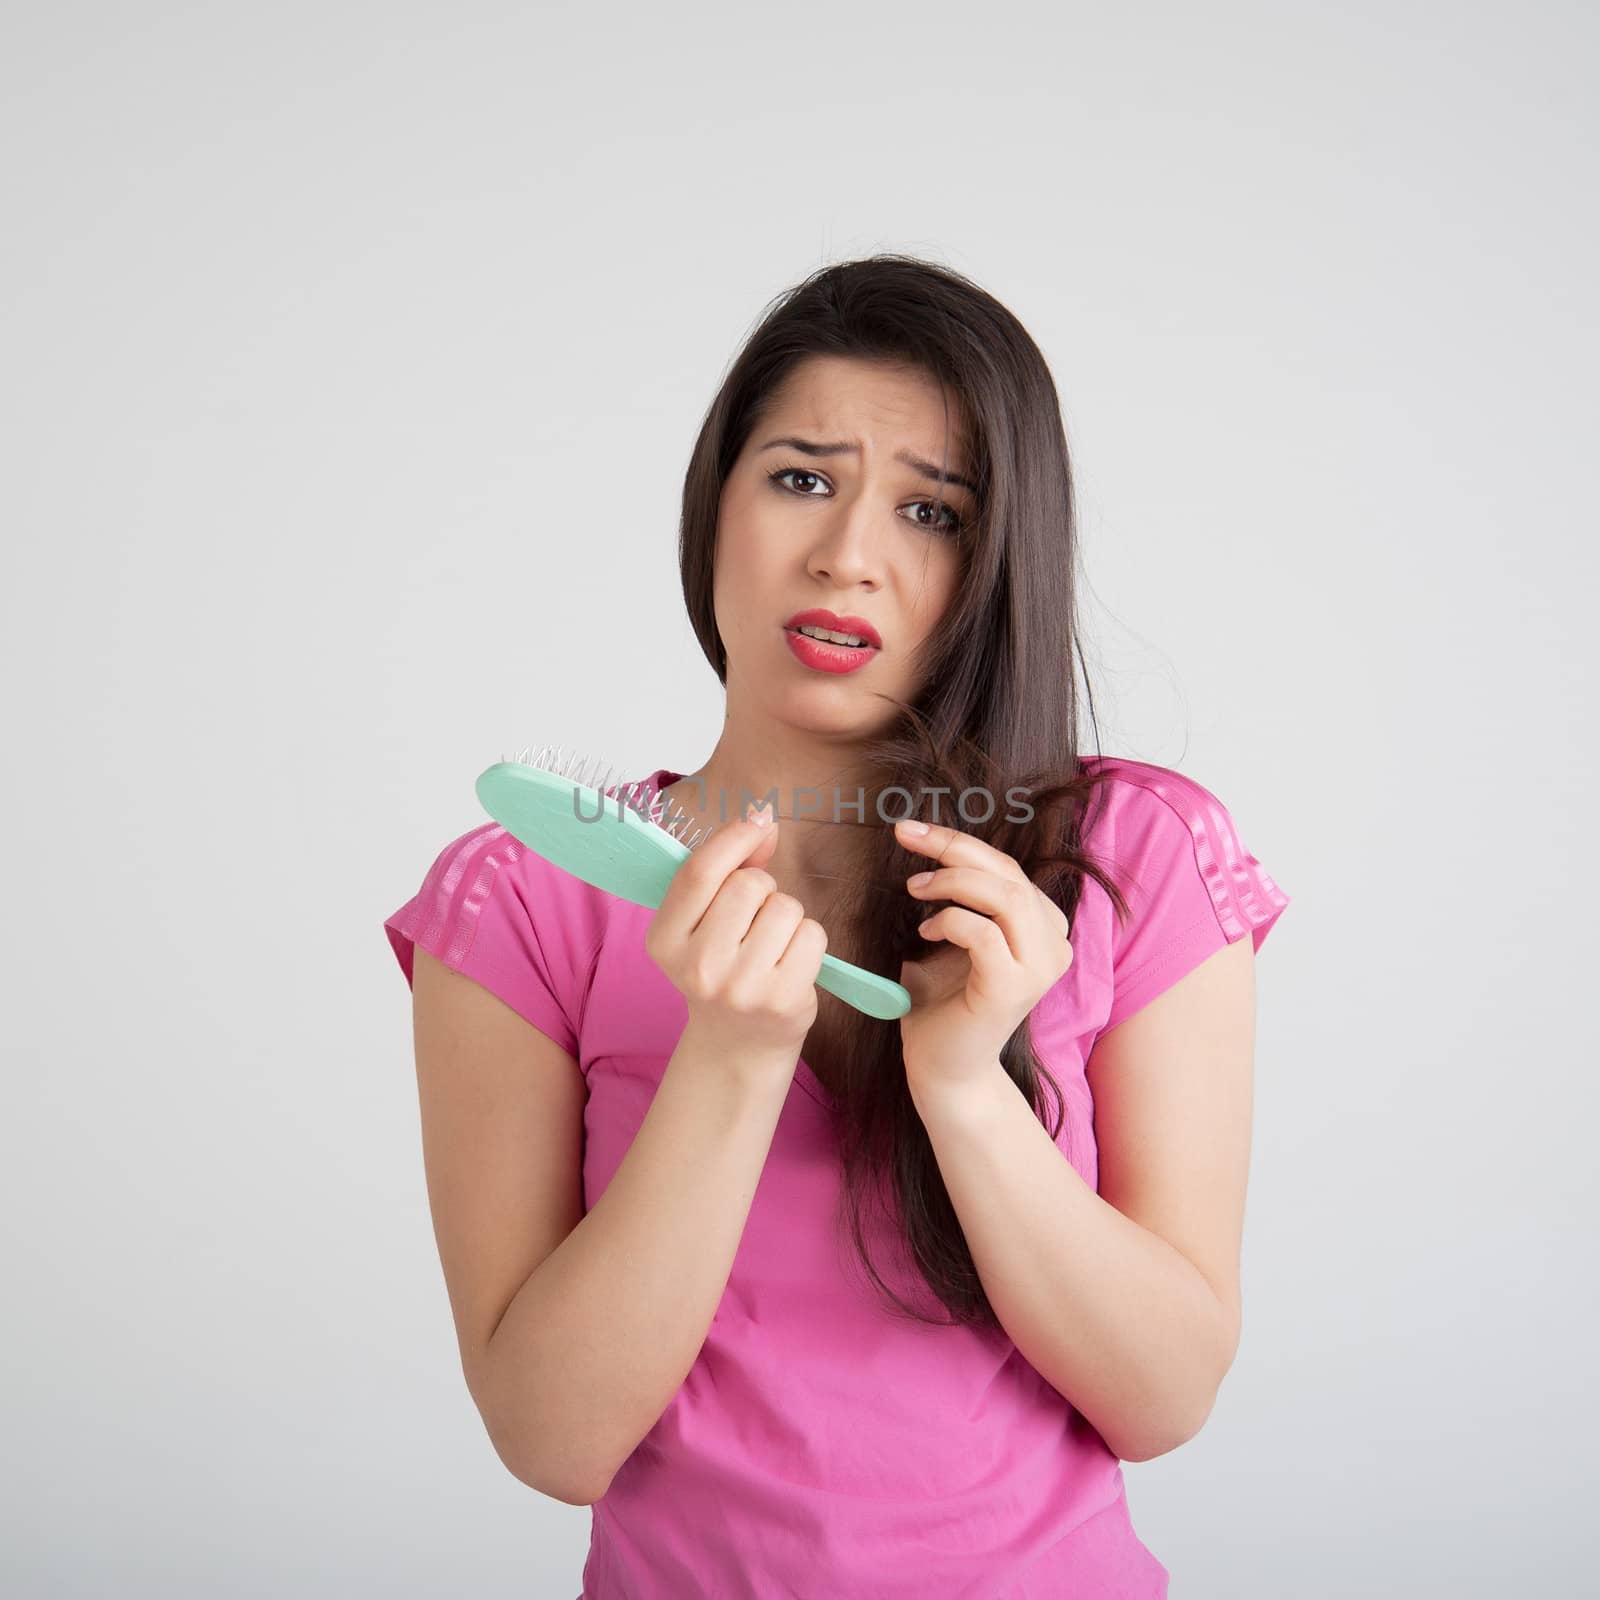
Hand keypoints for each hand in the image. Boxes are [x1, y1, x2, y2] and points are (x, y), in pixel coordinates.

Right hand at [645, 805, 828, 1074]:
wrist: (737, 1042)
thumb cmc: (724, 966)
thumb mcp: (707, 919)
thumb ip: (732, 866)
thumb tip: (762, 818)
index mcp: (664, 940)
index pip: (700, 872)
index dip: (734, 837)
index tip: (758, 819)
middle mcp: (697, 967)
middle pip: (749, 885)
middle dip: (763, 889)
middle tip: (754, 922)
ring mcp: (739, 988)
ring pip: (786, 908)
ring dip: (788, 916)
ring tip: (772, 945)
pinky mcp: (780, 1000)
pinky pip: (812, 935)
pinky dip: (809, 941)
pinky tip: (791, 963)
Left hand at [894, 817, 1073, 1094]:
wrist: (944, 1067)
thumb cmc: (944, 1003)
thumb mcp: (956, 938)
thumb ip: (962, 898)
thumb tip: (930, 845)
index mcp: (1043, 927)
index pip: (1007, 867)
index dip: (958, 841)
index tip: (910, 830)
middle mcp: (1053, 945)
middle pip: (1008, 873)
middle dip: (952, 847)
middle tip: (905, 837)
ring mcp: (1038, 968)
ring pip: (1005, 896)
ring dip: (952, 882)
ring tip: (915, 890)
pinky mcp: (1012, 989)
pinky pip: (983, 933)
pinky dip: (949, 920)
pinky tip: (926, 932)